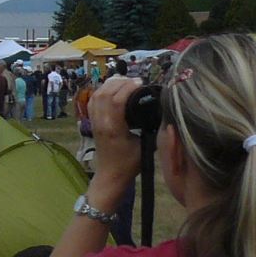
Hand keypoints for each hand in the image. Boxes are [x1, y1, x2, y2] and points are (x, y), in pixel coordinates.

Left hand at [88, 76, 143, 198]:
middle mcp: (100, 122)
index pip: (115, 100)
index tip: (142, 82)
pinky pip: (93, 100)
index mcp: (113, 128)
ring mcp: (93, 121)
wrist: (110, 175)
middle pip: (104, 93)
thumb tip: (163, 110)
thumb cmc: (130, 163)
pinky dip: (102, 90)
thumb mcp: (146, 145)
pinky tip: (114, 88)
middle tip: (136, 81)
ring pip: (96, 95)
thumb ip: (153, 127)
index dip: (128, 87)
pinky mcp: (92, 121)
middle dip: (120, 82)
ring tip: (127, 82)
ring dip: (110, 84)